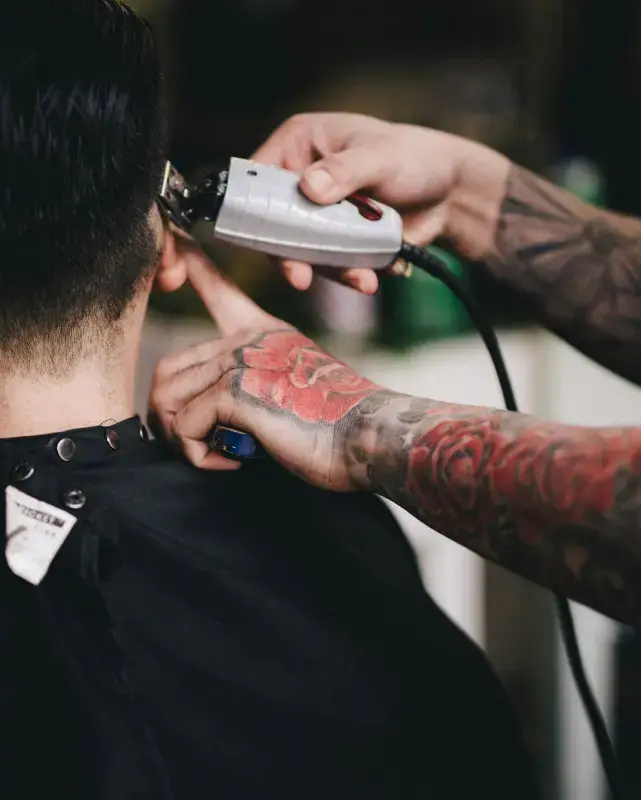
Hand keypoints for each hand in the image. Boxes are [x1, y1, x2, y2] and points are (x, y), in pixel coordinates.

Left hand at [148, 240, 384, 489]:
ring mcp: (240, 360)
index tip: (179, 241)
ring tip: (212, 454)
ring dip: (181, 437)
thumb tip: (218, 414)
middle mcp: (247, 340)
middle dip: (171, 416)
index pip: (220, 294)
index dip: (195, 271)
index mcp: (265, 334)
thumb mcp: (295, 390)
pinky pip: (184, 426)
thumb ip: (257, 386)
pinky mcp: (235, 390)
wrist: (370, 436)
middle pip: (169, 370)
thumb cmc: (338, 427)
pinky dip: (198, 454)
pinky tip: (233, 459)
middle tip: (198, 445)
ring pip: (167, 398)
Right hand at [252, 112, 508, 293]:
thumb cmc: (414, 158)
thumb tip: (310, 187)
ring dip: (330, 270)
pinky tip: (377, 274)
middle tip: (301, 277)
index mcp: (299, 146)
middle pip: (276, 224)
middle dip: (291, 254)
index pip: (260, 177)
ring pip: (304, 252)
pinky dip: (351, 275)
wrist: (450, 194)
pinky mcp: (336, 243)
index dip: (254, 207)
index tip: (264, 236)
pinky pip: (331, 266)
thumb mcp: (380, 157)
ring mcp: (318, 216)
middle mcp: (301, 182)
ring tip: (363, 279)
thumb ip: (345, 171)